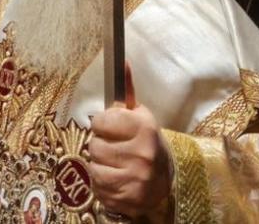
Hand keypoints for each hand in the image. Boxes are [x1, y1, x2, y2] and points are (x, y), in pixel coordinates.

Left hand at [88, 64, 170, 217]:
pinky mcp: (126, 197)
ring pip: (93, 165)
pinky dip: (102, 182)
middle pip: (94, 144)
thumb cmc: (148, 144)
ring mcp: (134, 178)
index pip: (100, 121)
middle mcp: (141, 153)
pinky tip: (116, 179)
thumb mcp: (142, 117)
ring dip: (100, 165)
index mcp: (144, 127)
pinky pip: (97, 185)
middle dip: (101, 145)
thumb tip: (122, 62)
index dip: (103, 125)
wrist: (165, 182)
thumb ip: (128, 93)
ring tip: (116, 164)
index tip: (112, 128)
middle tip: (116, 148)